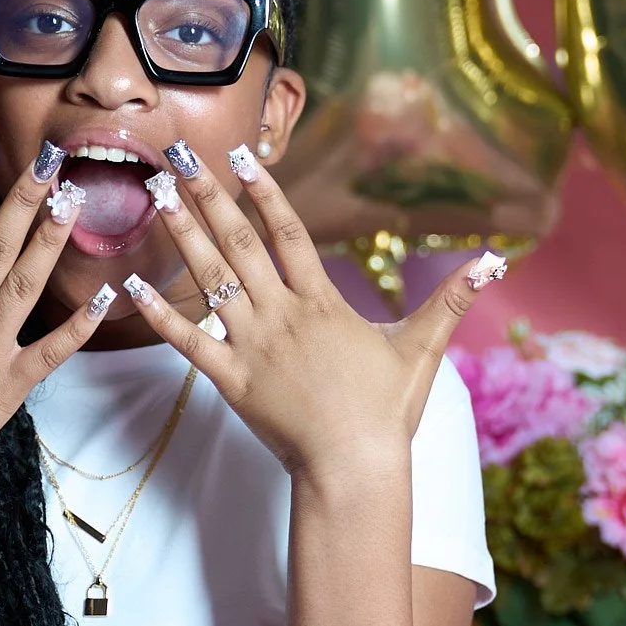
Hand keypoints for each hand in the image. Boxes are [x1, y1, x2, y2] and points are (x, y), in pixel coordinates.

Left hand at [123, 144, 501, 478]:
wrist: (354, 467)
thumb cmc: (388, 411)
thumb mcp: (423, 348)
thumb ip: (451, 299)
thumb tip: (494, 261)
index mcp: (322, 304)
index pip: (289, 234)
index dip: (265, 193)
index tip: (241, 157)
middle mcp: (282, 316)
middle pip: (240, 245)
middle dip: (210, 198)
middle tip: (182, 159)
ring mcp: (252, 347)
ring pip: (210, 281)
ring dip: (181, 237)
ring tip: (157, 198)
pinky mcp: (231, 381)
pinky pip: (188, 342)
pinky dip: (159, 313)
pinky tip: (131, 286)